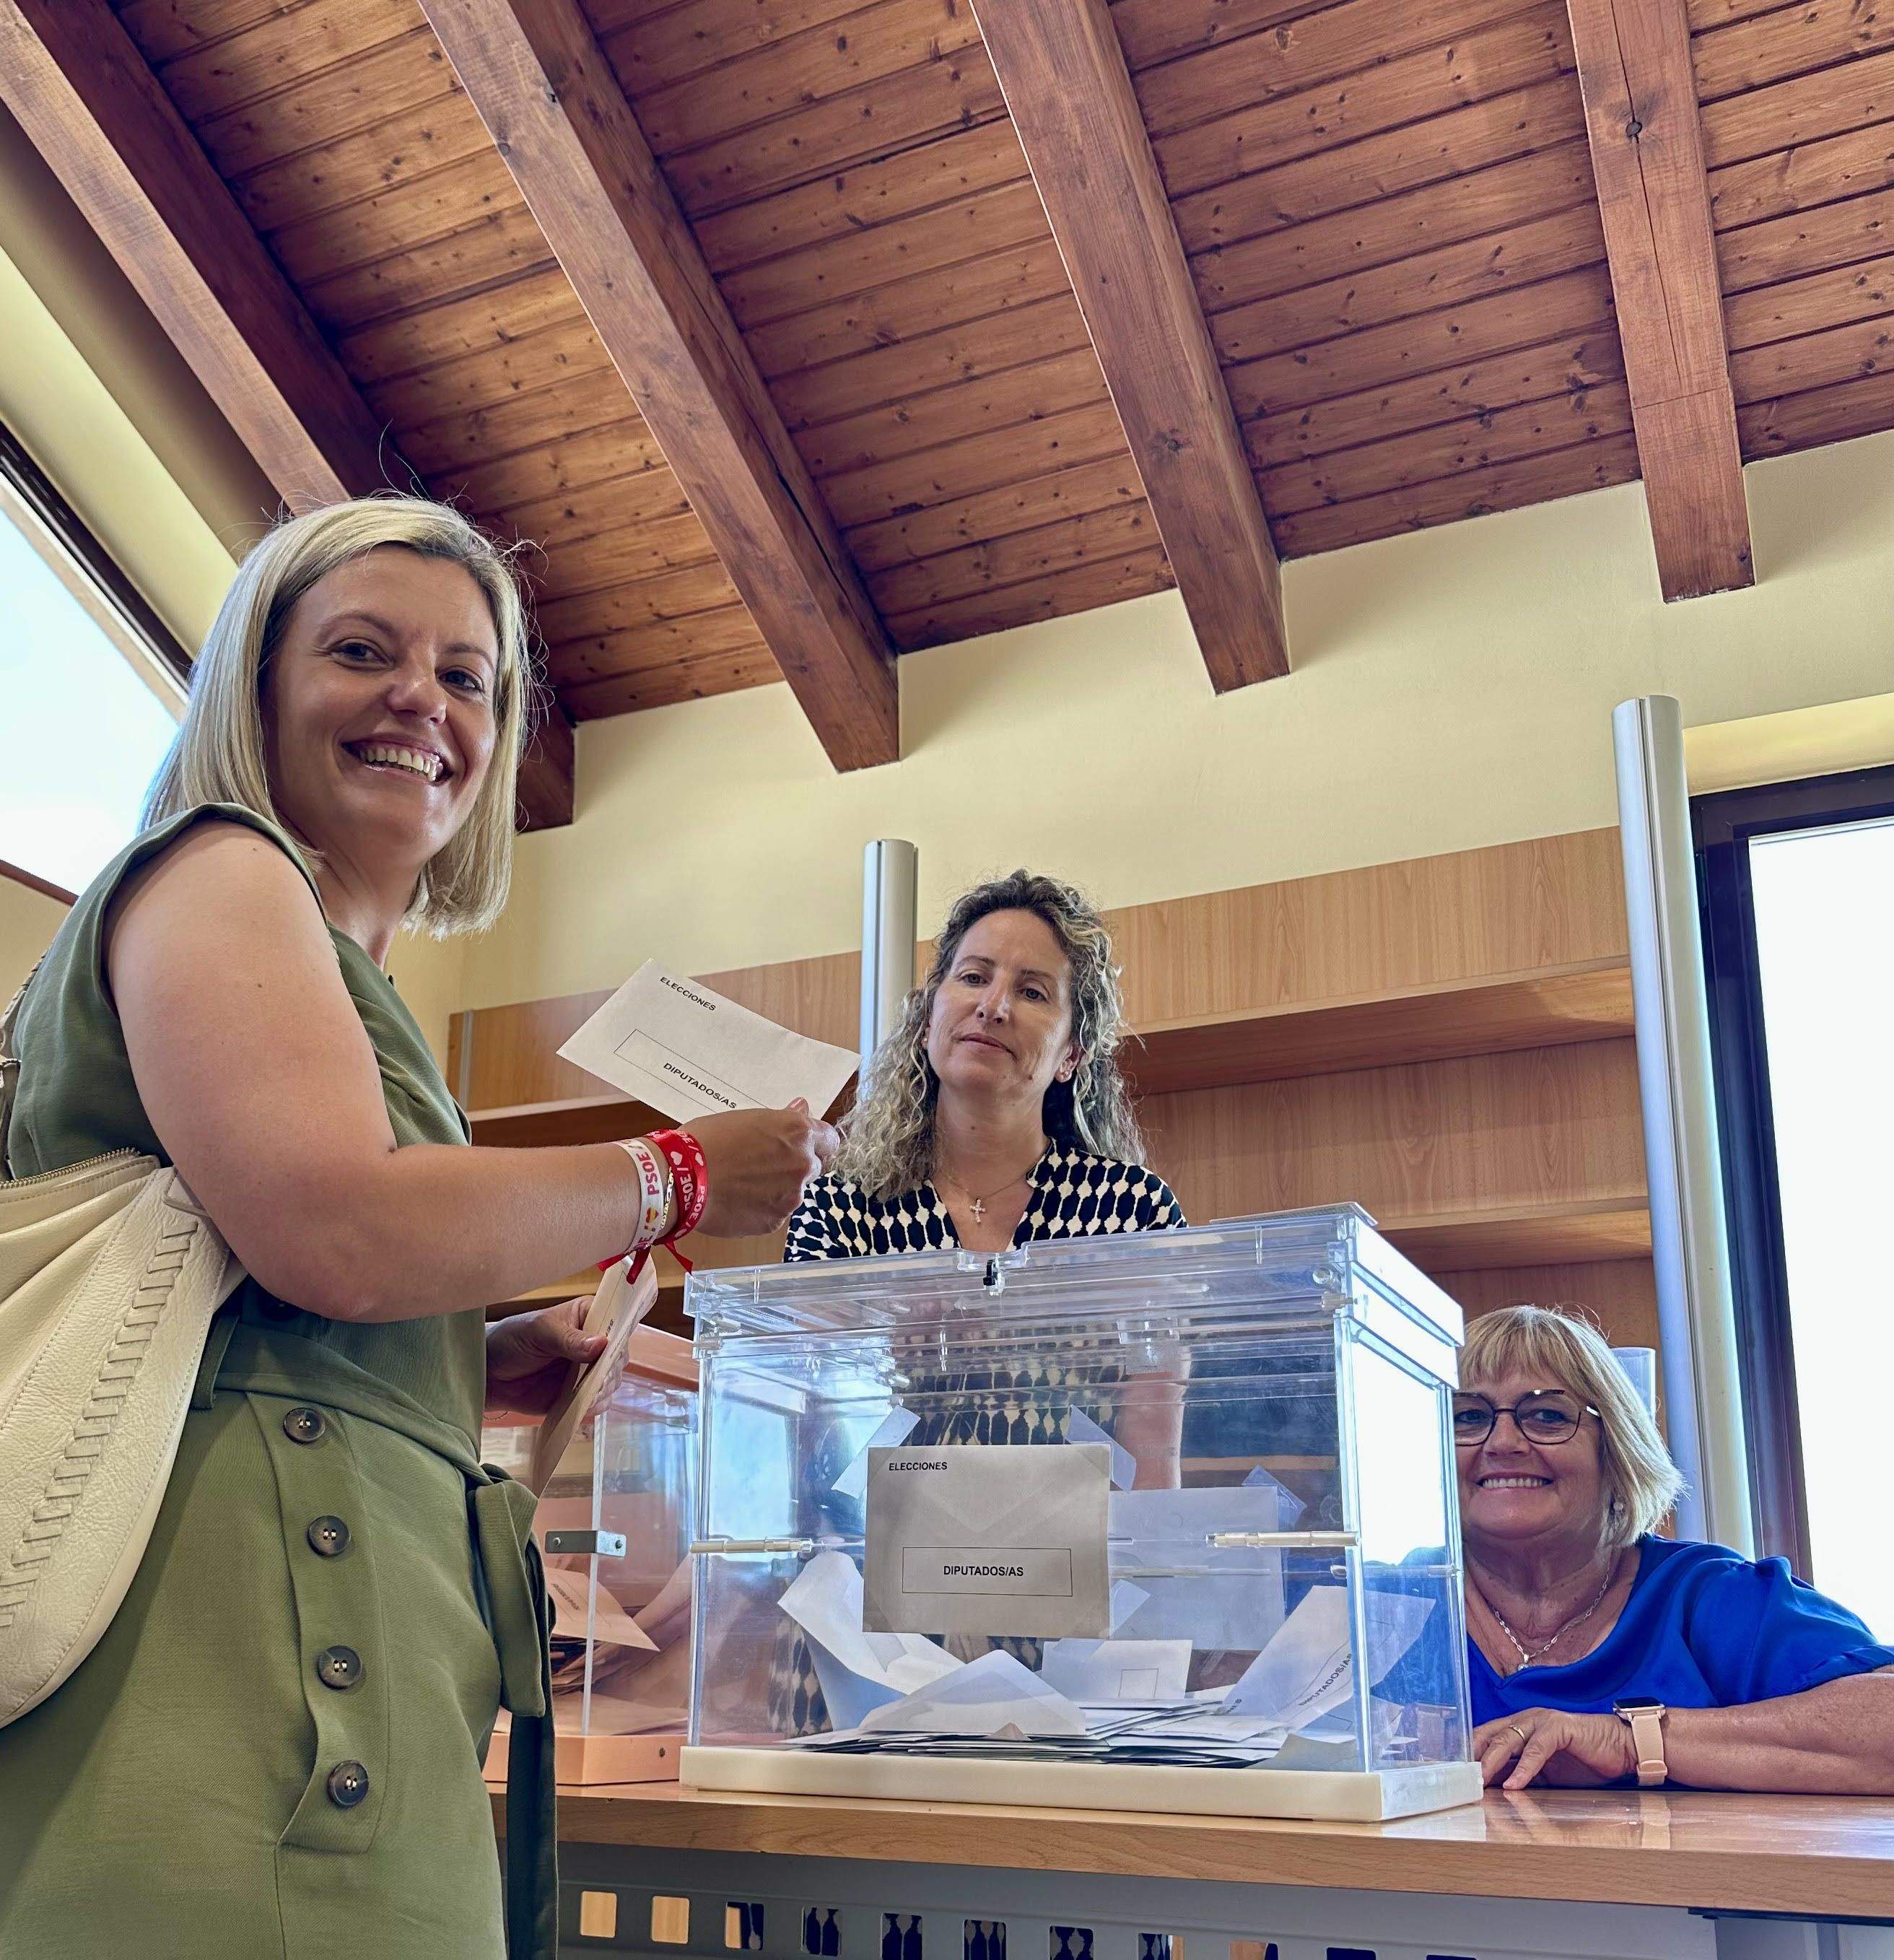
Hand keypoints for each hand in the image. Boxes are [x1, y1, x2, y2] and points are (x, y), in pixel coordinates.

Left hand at [485, 1297, 604, 1414]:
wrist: (488, 1374)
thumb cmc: (511, 1340)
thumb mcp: (538, 1332)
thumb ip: (568, 1339)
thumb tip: (601, 1344)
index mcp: (587, 1317)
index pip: (614, 1323)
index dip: (616, 1336)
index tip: (610, 1350)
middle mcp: (593, 1344)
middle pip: (617, 1356)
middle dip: (610, 1368)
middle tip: (597, 1378)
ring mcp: (587, 1370)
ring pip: (611, 1381)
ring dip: (604, 1389)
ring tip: (589, 1393)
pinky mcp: (579, 1394)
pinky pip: (597, 1402)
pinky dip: (595, 1405)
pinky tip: (584, 1405)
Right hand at [686, 1100, 838, 1237]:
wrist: (682, 1178)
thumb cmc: (708, 1141)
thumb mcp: (747, 1118)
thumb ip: (781, 1119)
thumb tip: (801, 1108)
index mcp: (798, 1132)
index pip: (829, 1139)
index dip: (816, 1142)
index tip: (804, 1145)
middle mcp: (802, 1164)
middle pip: (815, 1166)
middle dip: (797, 1165)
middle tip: (765, 1163)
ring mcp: (791, 1196)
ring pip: (795, 1191)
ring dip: (779, 1188)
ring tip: (744, 1183)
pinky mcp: (775, 1221)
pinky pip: (777, 1213)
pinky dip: (763, 1208)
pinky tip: (738, 1199)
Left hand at [1474, 1707, 1637, 1789]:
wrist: (1621, 1750)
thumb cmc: (1584, 1761)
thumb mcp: (1544, 1773)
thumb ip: (1520, 1775)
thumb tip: (1493, 1789)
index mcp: (1519, 1728)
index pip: (1485, 1738)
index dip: (1469, 1754)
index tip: (1454, 1774)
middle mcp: (1526, 1721)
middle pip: (1490, 1736)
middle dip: (1473, 1756)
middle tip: (1460, 1777)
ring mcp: (1542, 1721)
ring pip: (1508, 1739)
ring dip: (1492, 1761)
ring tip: (1480, 1780)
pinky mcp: (1560, 1728)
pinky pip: (1537, 1748)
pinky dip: (1525, 1768)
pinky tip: (1515, 1785)